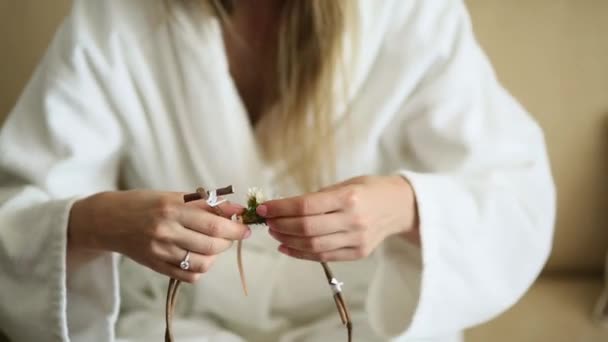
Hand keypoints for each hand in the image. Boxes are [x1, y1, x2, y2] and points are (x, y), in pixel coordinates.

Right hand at [68, 190, 249, 282]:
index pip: (214, 224)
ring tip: (214, 244)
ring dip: (216, 254)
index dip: (235, 228)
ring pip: (203, 263)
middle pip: (212, 244)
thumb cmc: (144, 203)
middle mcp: (166, 231)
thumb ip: (205, 203)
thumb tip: (235, 208)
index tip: (246, 227)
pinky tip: (200, 256)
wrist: (108, 220)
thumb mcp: (173, 196)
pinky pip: (190, 276)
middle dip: (230, 240)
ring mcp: (160, 252)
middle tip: (233, 235)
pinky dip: (202, 268)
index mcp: (171, 208)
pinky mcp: (156, 266)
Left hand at [257, 175, 418, 261]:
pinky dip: (301, 254)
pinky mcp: (358, 253)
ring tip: (275, 233)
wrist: (400, 206)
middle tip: (267, 221)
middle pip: (306, 228)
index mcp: (349, 197)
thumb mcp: (345, 184)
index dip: (280, 208)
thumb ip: (316, 197)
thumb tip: (282, 207)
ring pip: (313, 246)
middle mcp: (354, 220)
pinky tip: (287, 247)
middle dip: (280, 225)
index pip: (306, 205)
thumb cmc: (369, 190)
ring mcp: (357, 240)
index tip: (263, 208)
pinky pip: (323, 256)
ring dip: (287, 241)